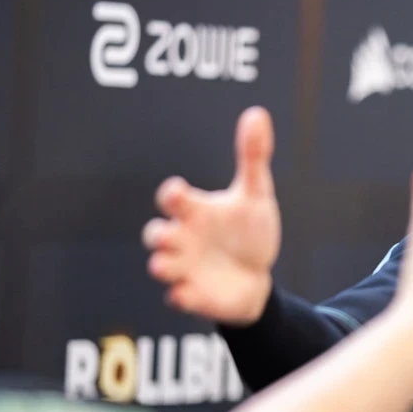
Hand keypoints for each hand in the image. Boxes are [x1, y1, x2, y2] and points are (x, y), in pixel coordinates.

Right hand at [142, 106, 280, 323]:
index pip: (174, 199)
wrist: (257, 275)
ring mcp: (186, 268)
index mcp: (195, 212)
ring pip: (161, 266)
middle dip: (157, 234)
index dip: (172, 195)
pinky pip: (180, 298)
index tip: (177, 191)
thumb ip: (252, 157)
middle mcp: (183, 239)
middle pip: (156, 234)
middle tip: (168, 233)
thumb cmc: (248, 230)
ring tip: (164, 265)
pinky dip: (181, 297)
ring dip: (161, 265)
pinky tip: (187, 294)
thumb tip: (257, 113)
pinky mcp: (194, 295)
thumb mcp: (255, 194)